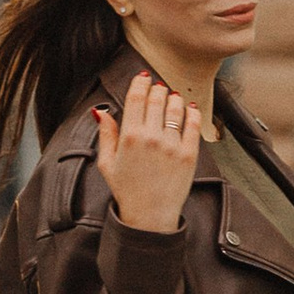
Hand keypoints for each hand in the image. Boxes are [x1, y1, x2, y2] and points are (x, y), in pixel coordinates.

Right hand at [95, 72, 202, 234]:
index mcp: (129, 137)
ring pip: (176, 108)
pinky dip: (192, 112)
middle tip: (158, 87)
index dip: (140, 83)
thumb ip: (106, 134)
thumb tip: (100, 111)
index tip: (143, 78)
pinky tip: (189, 108)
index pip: (136, 98)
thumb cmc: (127, 190)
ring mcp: (172, 145)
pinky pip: (194, 124)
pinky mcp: (189, 153)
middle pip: (157, 99)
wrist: (150, 215)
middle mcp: (151, 138)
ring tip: (172, 97)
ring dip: (174, 98)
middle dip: (157, 89)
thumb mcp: (107, 163)